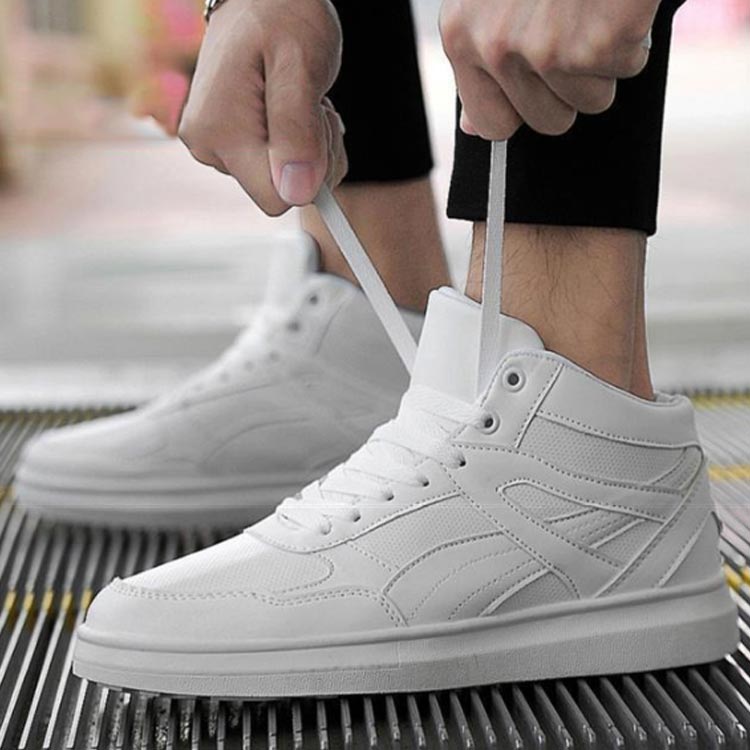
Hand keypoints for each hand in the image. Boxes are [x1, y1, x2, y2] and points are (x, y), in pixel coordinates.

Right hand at [179, 0, 346, 214]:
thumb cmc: (282, 14)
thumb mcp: (300, 65)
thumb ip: (298, 131)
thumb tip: (297, 193)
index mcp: (220, 131)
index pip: (277, 199)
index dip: (310, 172)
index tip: (318, 125)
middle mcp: (208, 147)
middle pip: (282, 193)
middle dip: (311, 158)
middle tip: (310, 105)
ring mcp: (215, 148)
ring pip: (283, 183)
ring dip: (307, 149)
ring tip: (298, 100)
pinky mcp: (227, 146)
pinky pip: (277, 170)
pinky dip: (296, 146)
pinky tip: (289, 110)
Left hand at [439, 0, 657, 139]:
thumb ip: (480, 57)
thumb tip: (474, 126)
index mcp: (462, 35)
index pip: (491, 125)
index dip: (524, 109)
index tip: (540, 80)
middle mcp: (495, 48)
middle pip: (547, 121)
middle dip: (571, 85)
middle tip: (575, 27)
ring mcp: (543, 48)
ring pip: (590, 101)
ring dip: (605, 60)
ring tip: (594, 6)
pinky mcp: (594, 43)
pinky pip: (627, 70)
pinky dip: (636, 36)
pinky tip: (618, 1)